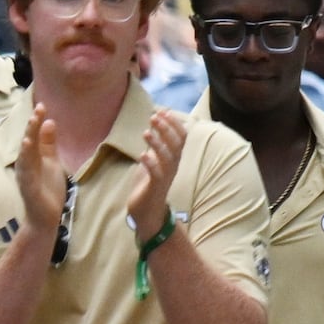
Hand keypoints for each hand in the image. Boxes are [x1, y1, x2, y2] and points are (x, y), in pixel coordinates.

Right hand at [13, 98, 67, 233]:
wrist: (46, 216)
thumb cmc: (47, 189)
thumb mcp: (51, 162)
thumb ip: (48, 144)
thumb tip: (49, 121)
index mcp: (34, 157)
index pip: (34, 136)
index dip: (37, 121)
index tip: (42, 105)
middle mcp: (27, 164)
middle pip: (28, 141)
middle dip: (33, 126)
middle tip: (39, 109)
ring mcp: (26, 176)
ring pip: (26, 154)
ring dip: (29, 138)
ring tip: (33, 123)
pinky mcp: (28, 187)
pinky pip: (26, 171)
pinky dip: (27, 159)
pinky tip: (27, 147)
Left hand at [125, 108, 188, 238]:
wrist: (147, 213)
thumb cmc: (148, 185)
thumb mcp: (153, 161)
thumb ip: (155, 145)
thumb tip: (154, 126)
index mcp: (174, 159)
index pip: (181, 138)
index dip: (174, 124)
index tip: (163, 111)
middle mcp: (173, 167)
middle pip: (176, 145)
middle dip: (166, 129)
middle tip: (154, 116)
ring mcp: (165, 177)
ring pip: (167, 158)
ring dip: (158, 144)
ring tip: (146, 132)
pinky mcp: (155, 188)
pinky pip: (156, 174)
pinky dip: (150, 164)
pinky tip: (142, 155)